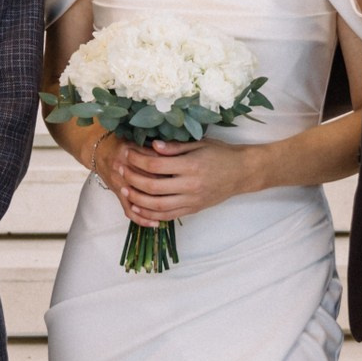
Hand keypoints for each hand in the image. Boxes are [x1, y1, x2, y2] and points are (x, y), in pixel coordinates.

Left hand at [95, 136, 256, 223]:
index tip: (126, 152)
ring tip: (124, 191)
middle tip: (119, 171)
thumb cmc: (221, 154)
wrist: (242, 173)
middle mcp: (190, 185)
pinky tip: (139, 208)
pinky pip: (169, 216)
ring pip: (158, 205)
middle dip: (132, 179)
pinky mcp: (194, 209)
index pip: (156, 164)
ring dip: (138, 199)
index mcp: (191, 165)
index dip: (137, 159)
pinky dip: (151, 214)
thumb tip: (152, 146)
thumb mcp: (199, 144)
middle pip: (153, 186)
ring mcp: (192, 200)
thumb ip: (175, 147)